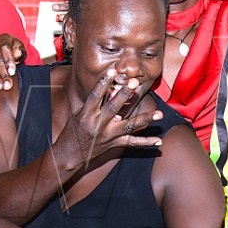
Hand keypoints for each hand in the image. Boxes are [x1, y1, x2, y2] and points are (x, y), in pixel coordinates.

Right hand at [0, 34, 26, 91]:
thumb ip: (20, 52)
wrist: (3, 49)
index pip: (5, 48)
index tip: (12, 72)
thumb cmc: (13, 51)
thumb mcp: (19, 49)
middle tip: (6, 84)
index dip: (9, 61)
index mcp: (4, 38)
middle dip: (2, 72)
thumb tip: (18, 53)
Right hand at [50, 68, 164, 172]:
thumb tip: (108, 88)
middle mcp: (98, 124)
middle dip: (124, 94)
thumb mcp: (78, 114)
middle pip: (113, 107)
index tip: (112, 72)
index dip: (103, 83)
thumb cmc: (72, 131)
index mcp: (86, 114)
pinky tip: (158, 141)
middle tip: (134, 82)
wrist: (68, 155)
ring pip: (129, 126)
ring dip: (145, 119)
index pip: (96, 96)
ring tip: (159, 114)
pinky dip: (146, 142)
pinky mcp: (114, 144)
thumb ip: (93, 104)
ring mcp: (108, 135)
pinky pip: (132, 142)